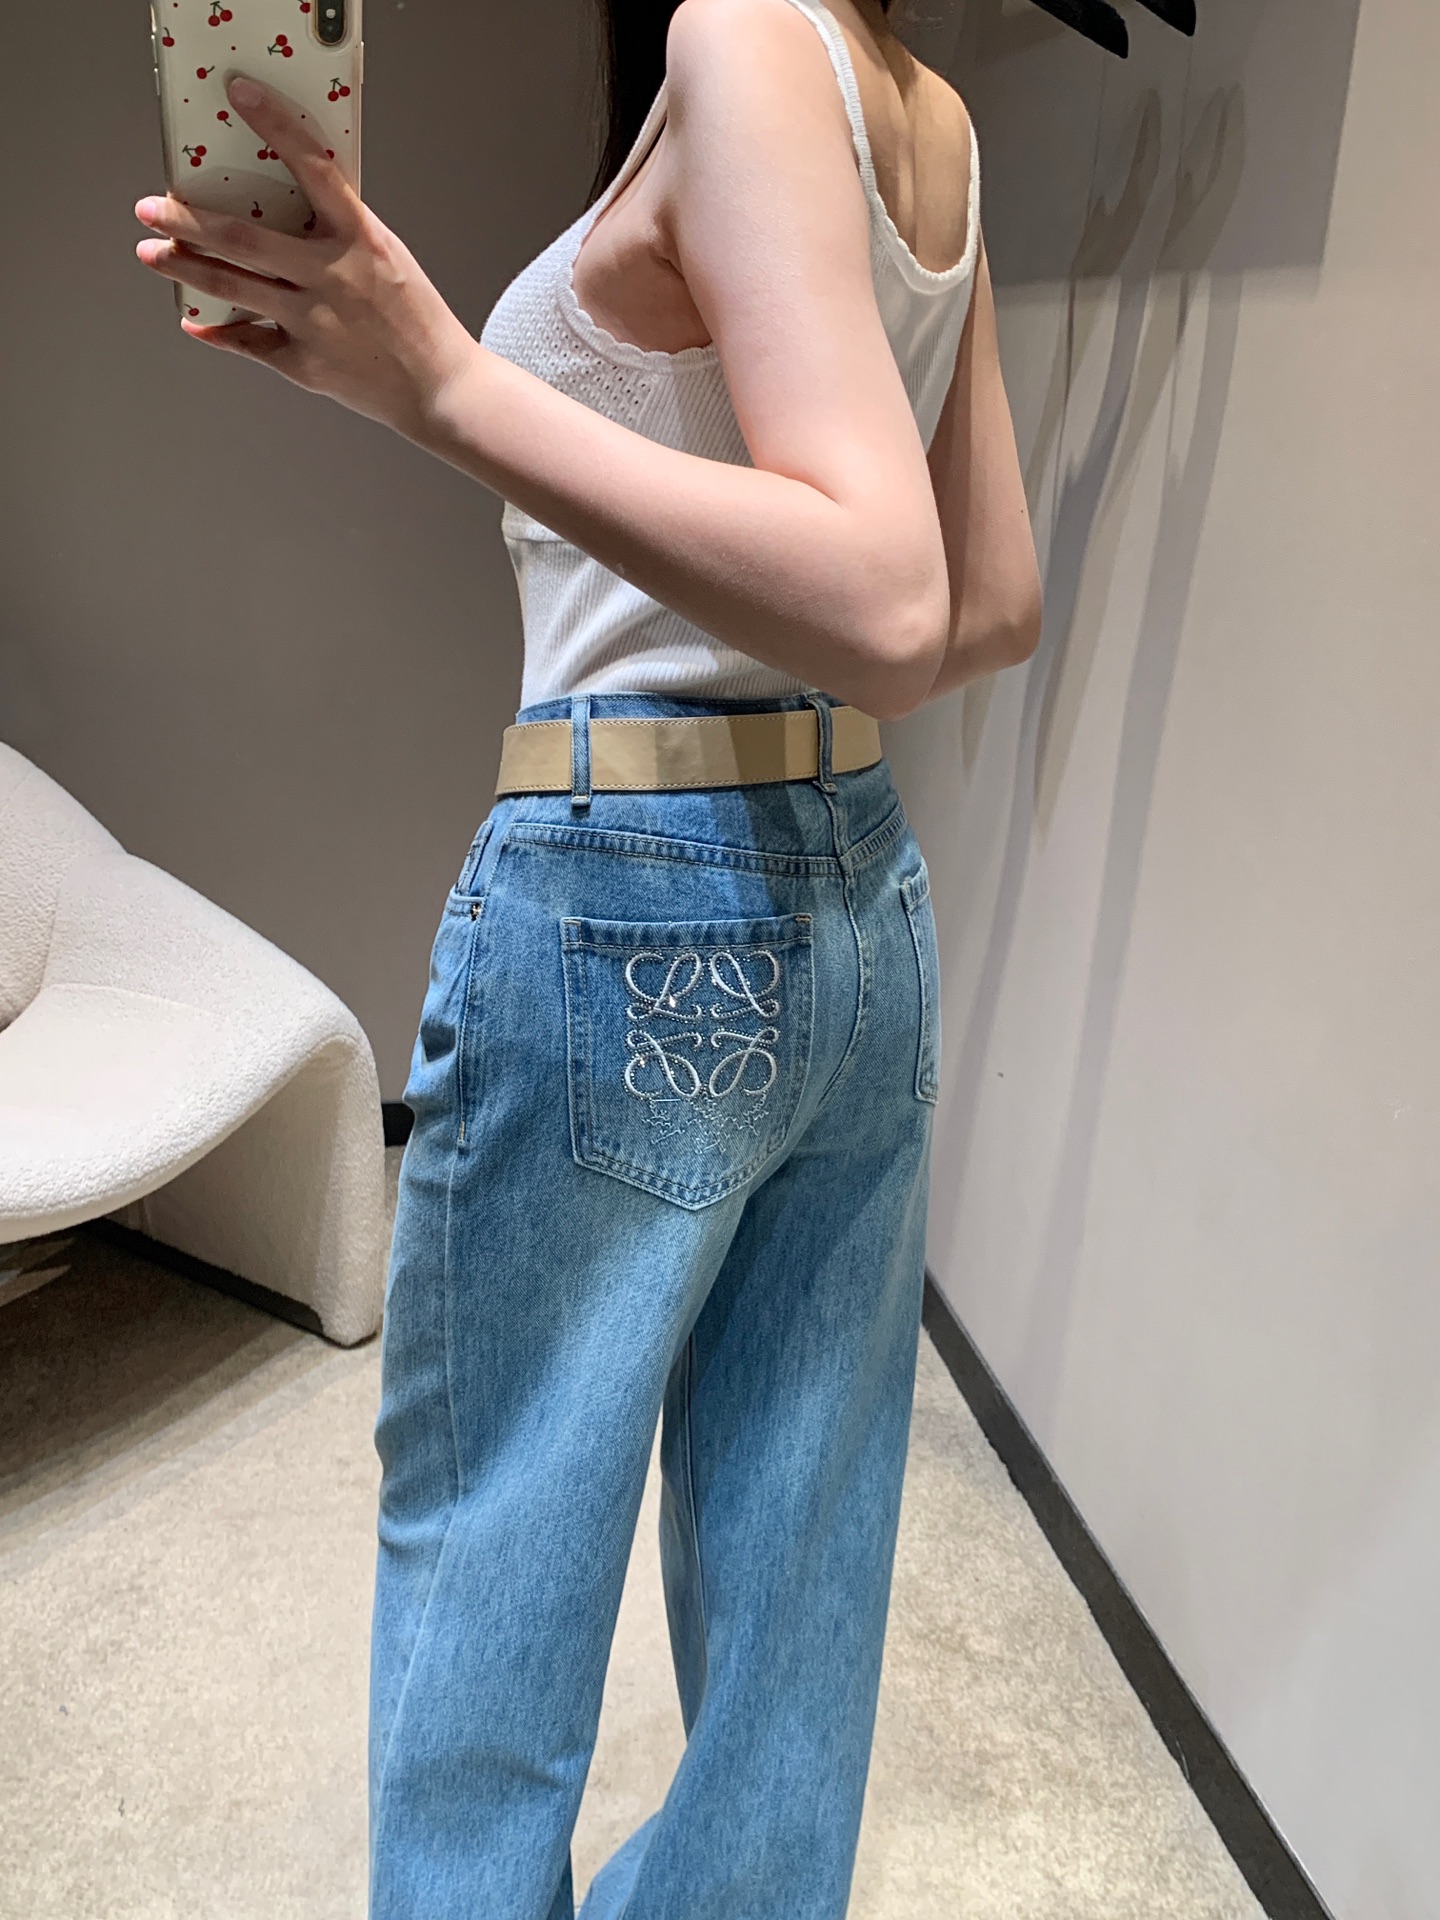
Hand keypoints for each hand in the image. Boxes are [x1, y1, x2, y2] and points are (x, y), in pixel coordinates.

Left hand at [135, 76, 475, 438]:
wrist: (440, 388)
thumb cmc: (415, 321)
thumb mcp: (386, 258)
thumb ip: (338, 232)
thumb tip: (282, 212)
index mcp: (360, 239)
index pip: (313, 168)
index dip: (276, 127)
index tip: (243, 96)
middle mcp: (332, 276)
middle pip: (243, 238)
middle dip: (187, 220)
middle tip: (152, 207)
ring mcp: (313, 321)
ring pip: (232, 287)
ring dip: (185, 267)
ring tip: (154, 253)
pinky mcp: (303, 363)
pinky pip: (248, 342)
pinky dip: (219, 332)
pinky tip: (196, 321)